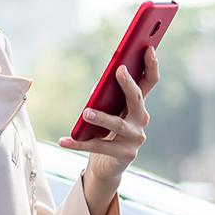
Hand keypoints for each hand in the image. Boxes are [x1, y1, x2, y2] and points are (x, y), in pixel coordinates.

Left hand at [57, 46, 158, 184]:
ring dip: (101, 117)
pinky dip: (78, 143)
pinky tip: (63, 141)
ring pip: (117, 123)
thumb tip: (97, 89)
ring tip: (86, 113)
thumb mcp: (106, 111)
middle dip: (128, 83)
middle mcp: (141, 119)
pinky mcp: (125, 155)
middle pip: (137, 98)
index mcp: (138, 105)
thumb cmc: (105, 132)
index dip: (151, 65)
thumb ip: (104, 97)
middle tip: (119, 70)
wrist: (106, 165)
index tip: (148, 48)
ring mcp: (135, 138)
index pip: (150, 81)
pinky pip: (98, 146)